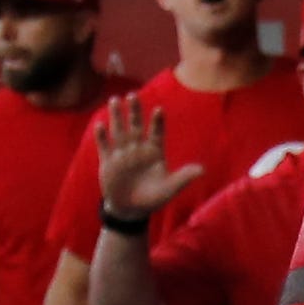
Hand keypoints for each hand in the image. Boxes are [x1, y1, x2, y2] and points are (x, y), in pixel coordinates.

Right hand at [93, 94, 203, 223]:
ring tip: (115, 100)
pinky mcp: (108, 161)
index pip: (157, 132)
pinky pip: (104, 146)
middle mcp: (138, 148)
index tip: (159, 110)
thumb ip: (183, 178)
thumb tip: (203, 170)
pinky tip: (100, 125)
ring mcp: (122, 153)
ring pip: (119, 130)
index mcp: (154, 152)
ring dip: (117, 116)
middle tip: (133, 95)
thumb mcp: (170, 189)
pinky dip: (102, 136)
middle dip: (135, 111)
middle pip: (136, 125)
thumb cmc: (153, 198)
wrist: (131, 209)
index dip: (158, 121)